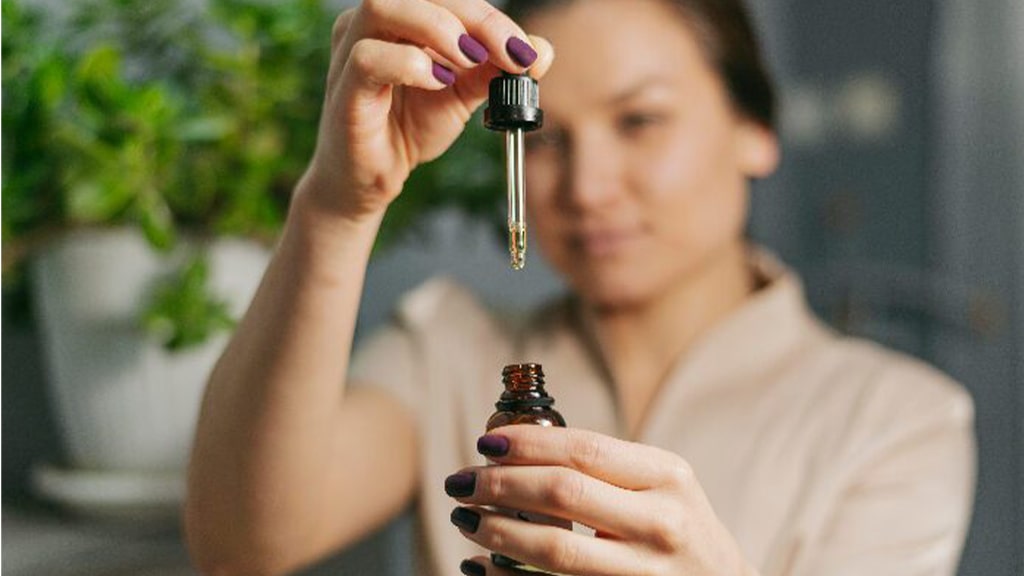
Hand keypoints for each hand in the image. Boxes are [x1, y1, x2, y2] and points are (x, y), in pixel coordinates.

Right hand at [301, 0, 553, 221]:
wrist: (373, 179)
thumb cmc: (408, 128)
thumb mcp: (462, 94)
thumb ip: (496, 70)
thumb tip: (541, 51)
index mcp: (401, 18)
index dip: (491, 18)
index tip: (525, 51)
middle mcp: (371, 24)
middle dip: (474, 18)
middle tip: (510, 54)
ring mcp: (350, 52)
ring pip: (382, 7)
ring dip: (437, 27)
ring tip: (471, 62)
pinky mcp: (344, 89)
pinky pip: (368, 59)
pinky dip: (409, 64)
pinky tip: (438, 83)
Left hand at [444, 426, 756, 575]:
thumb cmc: (677, 525)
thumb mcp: (661, 483)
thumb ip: (604, 465)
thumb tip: (513, 447)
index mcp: (668, 475)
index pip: (584, 449)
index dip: (527, 443)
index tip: (486, 442)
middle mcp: (662, 522)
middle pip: (563, 493)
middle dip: (500, 484)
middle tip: (462, 481)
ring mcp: (647, 573)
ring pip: (555, 548)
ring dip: (497, 530)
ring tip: (466, 519)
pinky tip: (486, 564)